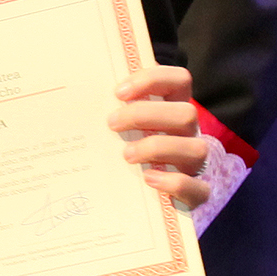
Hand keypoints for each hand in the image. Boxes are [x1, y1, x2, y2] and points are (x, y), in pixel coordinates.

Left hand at [110, 66, 209, 211]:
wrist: (148, 196)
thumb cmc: (128, 148)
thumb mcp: (121, 126)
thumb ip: (111, 109)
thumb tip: (77, 94)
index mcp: (172, 109)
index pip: (179, 80)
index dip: (153, 79)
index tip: (119, 93)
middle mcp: (188, 134)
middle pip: (186, 113)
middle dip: (146, 115)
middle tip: (112, 124)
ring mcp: (195, 164)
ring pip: (196, 149)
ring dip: (157, 148)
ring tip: (127, 155)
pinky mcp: (197, 193)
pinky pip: (199, 189)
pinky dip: (174, 183)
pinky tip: (148, 179)